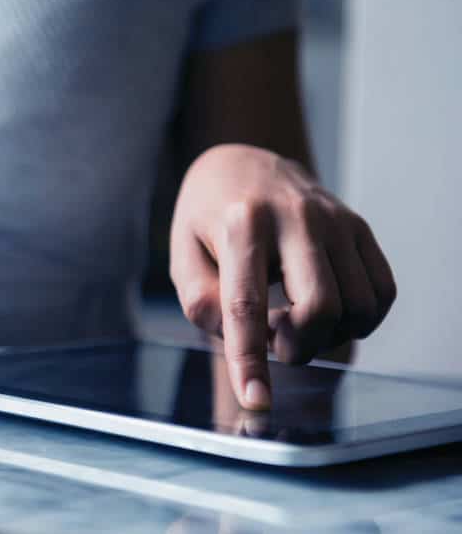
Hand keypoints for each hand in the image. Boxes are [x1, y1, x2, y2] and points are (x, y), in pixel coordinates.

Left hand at [169, 144, 395, 409]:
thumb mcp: (182, 253)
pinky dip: (360, 320)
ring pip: (357, 306)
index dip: (250, 359)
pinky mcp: (359, 227)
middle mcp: (295, 217)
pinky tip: (328, 313)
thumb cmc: (207, 217)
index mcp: (240, 223)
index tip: (256, 400)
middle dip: (299, 347)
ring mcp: (335, 219)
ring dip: (329, 336)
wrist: (242, 163)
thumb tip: (238, 340)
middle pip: (318, 308)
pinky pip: (381, 292)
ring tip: (296, 321)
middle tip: (277, 343)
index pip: (245, 304)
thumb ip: (199, 300)